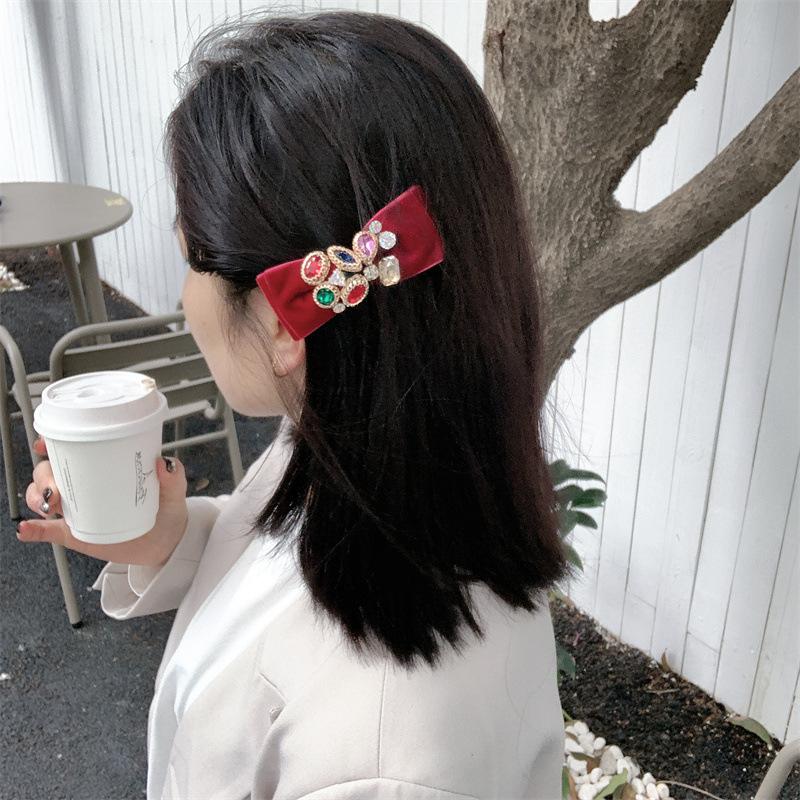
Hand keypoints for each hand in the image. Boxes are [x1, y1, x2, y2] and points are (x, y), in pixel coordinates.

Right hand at [18, 437, 189, 567]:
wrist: (167, 542)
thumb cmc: (167, 509)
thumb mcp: (174, 490)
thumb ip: (174, 477)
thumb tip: (164, 464)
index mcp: (104, 467)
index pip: (72, 449)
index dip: (52, 442)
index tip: (45, 441)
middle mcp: (85, 485)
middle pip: (50, 471)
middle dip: (44, 474)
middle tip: (56, 486)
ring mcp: (77, 509)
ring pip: (42, 496)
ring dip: (36, 496)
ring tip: (51, 504)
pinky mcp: (74, 534)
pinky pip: (47, 531)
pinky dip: (33, 529)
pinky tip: (27, 529)